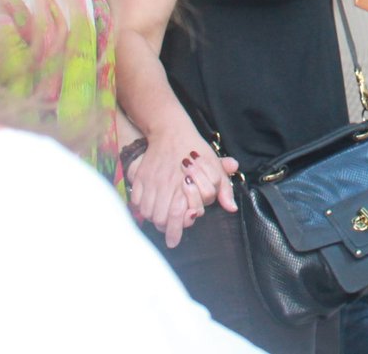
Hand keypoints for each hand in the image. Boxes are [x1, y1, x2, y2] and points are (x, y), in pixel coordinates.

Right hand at [129, 118, 238, 248]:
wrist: (170, 131)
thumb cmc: (194, 150)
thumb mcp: (214, 166)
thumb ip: (223, 188)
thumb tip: (231, 208)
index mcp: (184, 184)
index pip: (178, 216)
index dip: (178, 228)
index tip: (177, 238)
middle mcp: (166, 185)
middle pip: (161, 219)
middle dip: (166, 229)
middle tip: (170, 234)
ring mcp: (150, 182)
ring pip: (148, 212)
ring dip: (154, 219)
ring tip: (161, 221)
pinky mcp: (139, 178)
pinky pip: (136, 201)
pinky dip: (141, 208)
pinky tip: (149, 208)